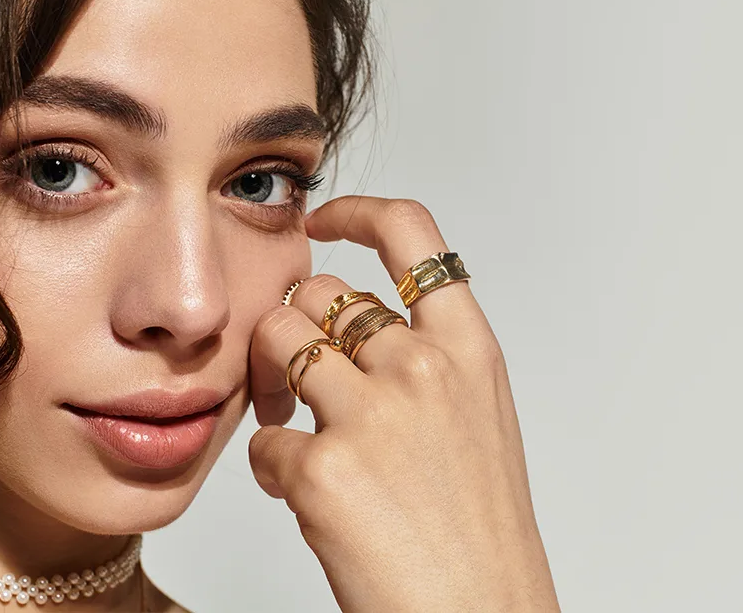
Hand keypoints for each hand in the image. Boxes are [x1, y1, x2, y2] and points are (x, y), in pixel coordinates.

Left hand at [245, 196, 558, 611]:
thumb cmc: (478, 532)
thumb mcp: (478, 419)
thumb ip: (430, 358)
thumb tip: (359, 319)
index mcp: (470, 350)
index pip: (412, 234)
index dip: (357, 210)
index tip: (321, 219)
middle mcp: (424, 367)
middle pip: (319, 291)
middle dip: (294, 326)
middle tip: (295, 379)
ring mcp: (372, 415)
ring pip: (275, 340)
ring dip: (269, 379)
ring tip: (294, 427)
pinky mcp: (322, 469)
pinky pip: (264, 439)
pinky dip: (273, 467)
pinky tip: (308, 498)